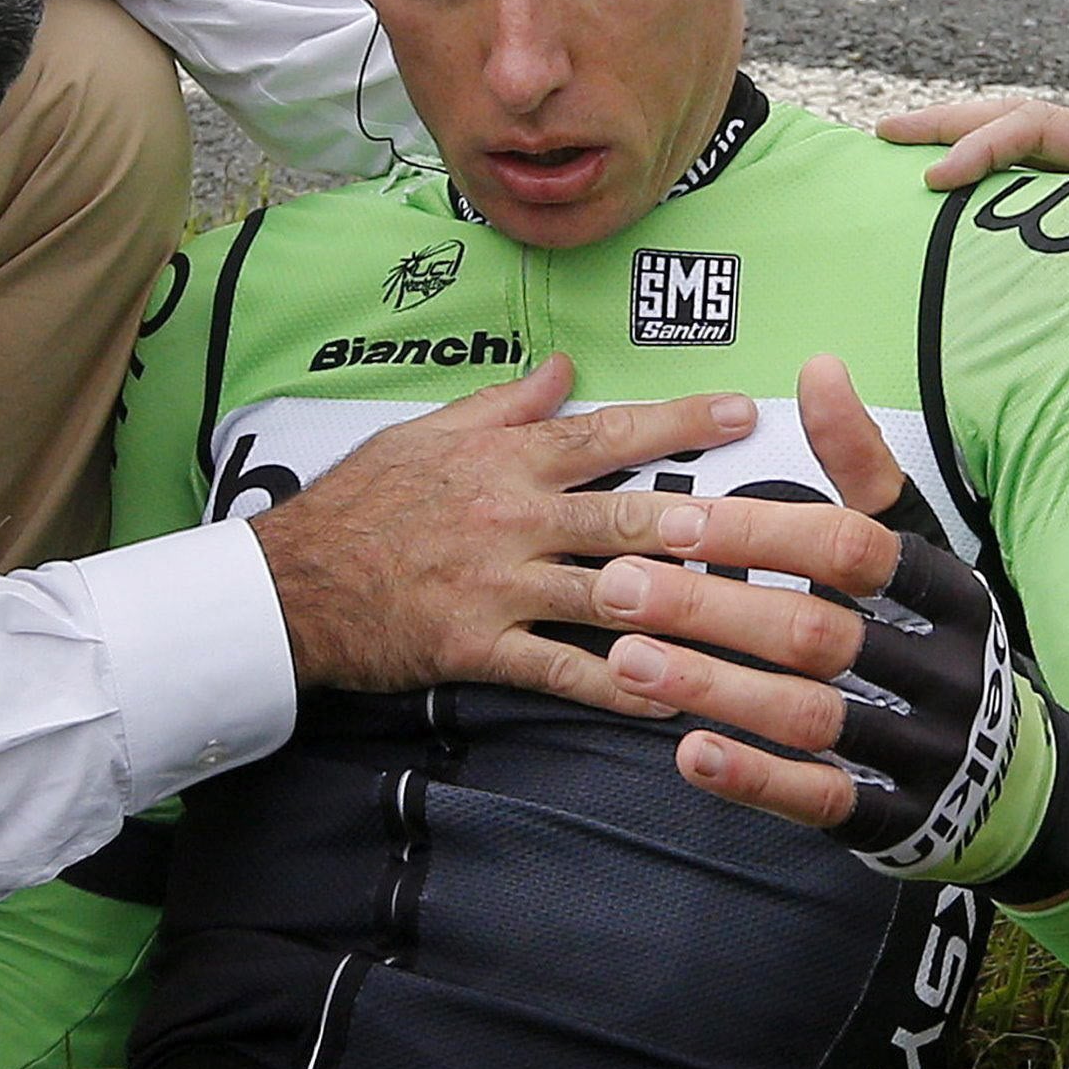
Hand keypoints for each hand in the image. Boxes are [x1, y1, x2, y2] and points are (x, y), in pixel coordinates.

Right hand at [250, 354, 761, 707]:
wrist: (290, 583)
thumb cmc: (359, 504)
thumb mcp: (426, 433)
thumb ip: (505, 404)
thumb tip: (565, 370)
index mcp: (504, 461)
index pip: (605, 432)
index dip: (678, 422)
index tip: (741, 412)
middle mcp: (511, 518)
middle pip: (626, 514)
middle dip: (706, 517)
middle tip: (777, 521)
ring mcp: (498, 586)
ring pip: (608, 593)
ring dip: (682, 605)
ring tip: (750, 617)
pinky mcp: (480, 647)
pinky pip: (561, 671)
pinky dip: (617, 686)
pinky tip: (670, 698)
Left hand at [596, 360, 1068, 903]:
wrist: (1012, 779)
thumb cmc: (936, 637)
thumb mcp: (917, 548)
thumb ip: (862, 468)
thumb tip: (818, 367)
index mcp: (949, 590)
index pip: (852, 550)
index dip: (760, 533)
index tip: (673, 520)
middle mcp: (943, 668)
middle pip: (818, 634)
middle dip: (711, 608)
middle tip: (619, 586)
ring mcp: (923, 749)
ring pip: (810, 716)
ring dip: (713, 686)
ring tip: (629, 658)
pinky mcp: (895, 817)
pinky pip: (819, 798)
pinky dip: (752, 777)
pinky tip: (687, 751)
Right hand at [877, 98, 1068, 301]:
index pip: (1037, 129)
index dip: (982, 147)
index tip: (936, 179)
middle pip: (1015, 113)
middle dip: (947, 120)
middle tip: (882, 133)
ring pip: (1024, 130)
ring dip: (965, 133)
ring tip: (903, 149)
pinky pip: (1041, 158)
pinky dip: (995, 160)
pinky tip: (968, 187)